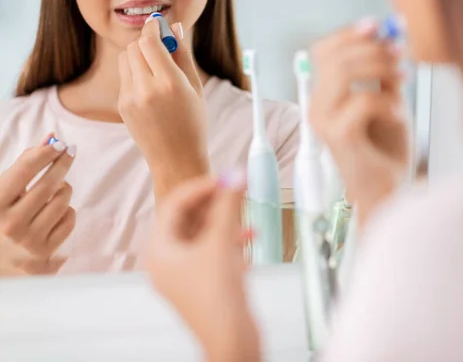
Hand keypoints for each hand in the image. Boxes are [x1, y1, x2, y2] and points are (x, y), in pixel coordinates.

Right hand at [0, 134, 75, 275]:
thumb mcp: (1, 192)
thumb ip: (21, 167)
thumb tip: (49, 140)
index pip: (24, 171)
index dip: (44, 153)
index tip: (59, 144)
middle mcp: (11, 224)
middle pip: (48, 184)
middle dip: (61, 164)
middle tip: (69, 151)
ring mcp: (30, 241)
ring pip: (62, 201)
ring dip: (64, 188)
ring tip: (57, 187)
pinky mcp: (46, 253)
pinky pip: (69, 220)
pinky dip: (67, 210)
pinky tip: (57, 210)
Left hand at [118, 19, 209, 200]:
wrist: (176, 160)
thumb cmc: (193, 124)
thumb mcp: (195, 88)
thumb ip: (184, 55)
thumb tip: (176, 27)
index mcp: (170, 83)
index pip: (150, 41)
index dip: (153, 28)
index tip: (158, 25)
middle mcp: (147, 89)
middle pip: (134, 47)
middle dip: (146, 43)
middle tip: (162, 49)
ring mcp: (130, 99)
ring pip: (125, 59)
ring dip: (138, 57)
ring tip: (156, 71)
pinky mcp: (122, 106)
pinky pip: (124, 77)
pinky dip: (135, 74)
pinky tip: (151, 90)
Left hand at [144, 171, 260, 361]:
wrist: (232, 341)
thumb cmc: (218, 300)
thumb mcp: (221, 243)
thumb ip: (228, 206)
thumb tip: (234, 176)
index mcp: (159, 250)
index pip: (175, 205)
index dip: (201, 187)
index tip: (223, 177)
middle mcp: (167, 261)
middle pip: (189, 219)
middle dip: (214, 204)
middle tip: (234, 190)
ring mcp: (185, 273)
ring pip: (204, 234)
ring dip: (225, 221)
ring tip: (245, 214)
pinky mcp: (203, 283)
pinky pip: (213, 251)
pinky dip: (230, 241)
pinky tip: (249, 239)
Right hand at [309, 19, 409, 225]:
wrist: (388, 190)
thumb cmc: (386, 150)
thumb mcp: (390, 101)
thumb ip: (386, 72)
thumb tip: (394, 36)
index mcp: (326, 96)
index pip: (324, 51)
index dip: (349, 34)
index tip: (378, 26)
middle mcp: (318, 106)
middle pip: (334, 57)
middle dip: (373, 49)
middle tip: (402, 55)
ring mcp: (324, 121)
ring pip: (343, 73)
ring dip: (380, 69)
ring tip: (404, 82)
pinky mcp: (337, 136)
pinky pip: (363, 101)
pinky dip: (389, 103)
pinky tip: (399, 116)